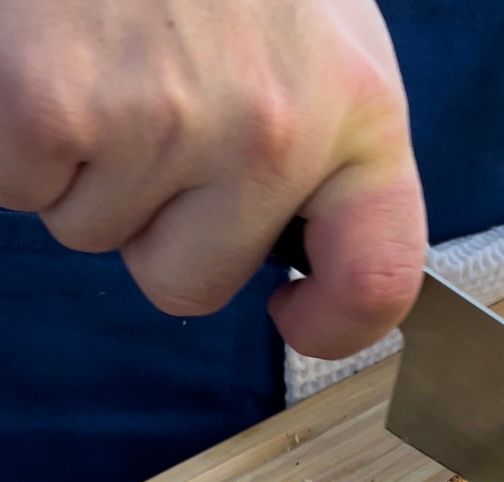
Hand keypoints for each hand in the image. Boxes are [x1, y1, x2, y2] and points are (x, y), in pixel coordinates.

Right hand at [0, 0, 425, 358]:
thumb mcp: (323, 43)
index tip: (295, 317)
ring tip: (108, 65)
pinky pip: (22, 190)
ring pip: (96, 236)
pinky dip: (20, 144)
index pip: (379, 280)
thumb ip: (331, 156)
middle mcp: (276, 131)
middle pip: (190, 282)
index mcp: (361, 114)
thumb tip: (311, 270)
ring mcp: (167, 120)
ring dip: (90, 172)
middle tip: (155, 113)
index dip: (335, 328)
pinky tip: (52, 60)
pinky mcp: (57, 104)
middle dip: (158, 224)